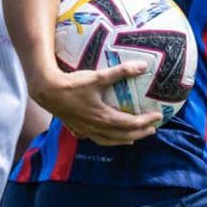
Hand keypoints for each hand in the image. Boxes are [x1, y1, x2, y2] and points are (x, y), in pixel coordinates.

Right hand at [29, 62, 161, 145]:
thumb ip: (121, 72)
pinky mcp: (77, 128)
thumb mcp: (99, 77)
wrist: (48, 91)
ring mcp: (86, 130)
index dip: (147, 122)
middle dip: (140, 133)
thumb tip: (143, 66)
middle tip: (152, 129)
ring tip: (133, 138)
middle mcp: (97, 128)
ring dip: (124, 139)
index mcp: (105, 117)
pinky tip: (107, 136)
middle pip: (123, 136)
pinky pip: (96, 138)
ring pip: (109, 140)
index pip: (132, 124)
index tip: (159, 116)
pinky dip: (106, 139)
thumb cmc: (73, 84)